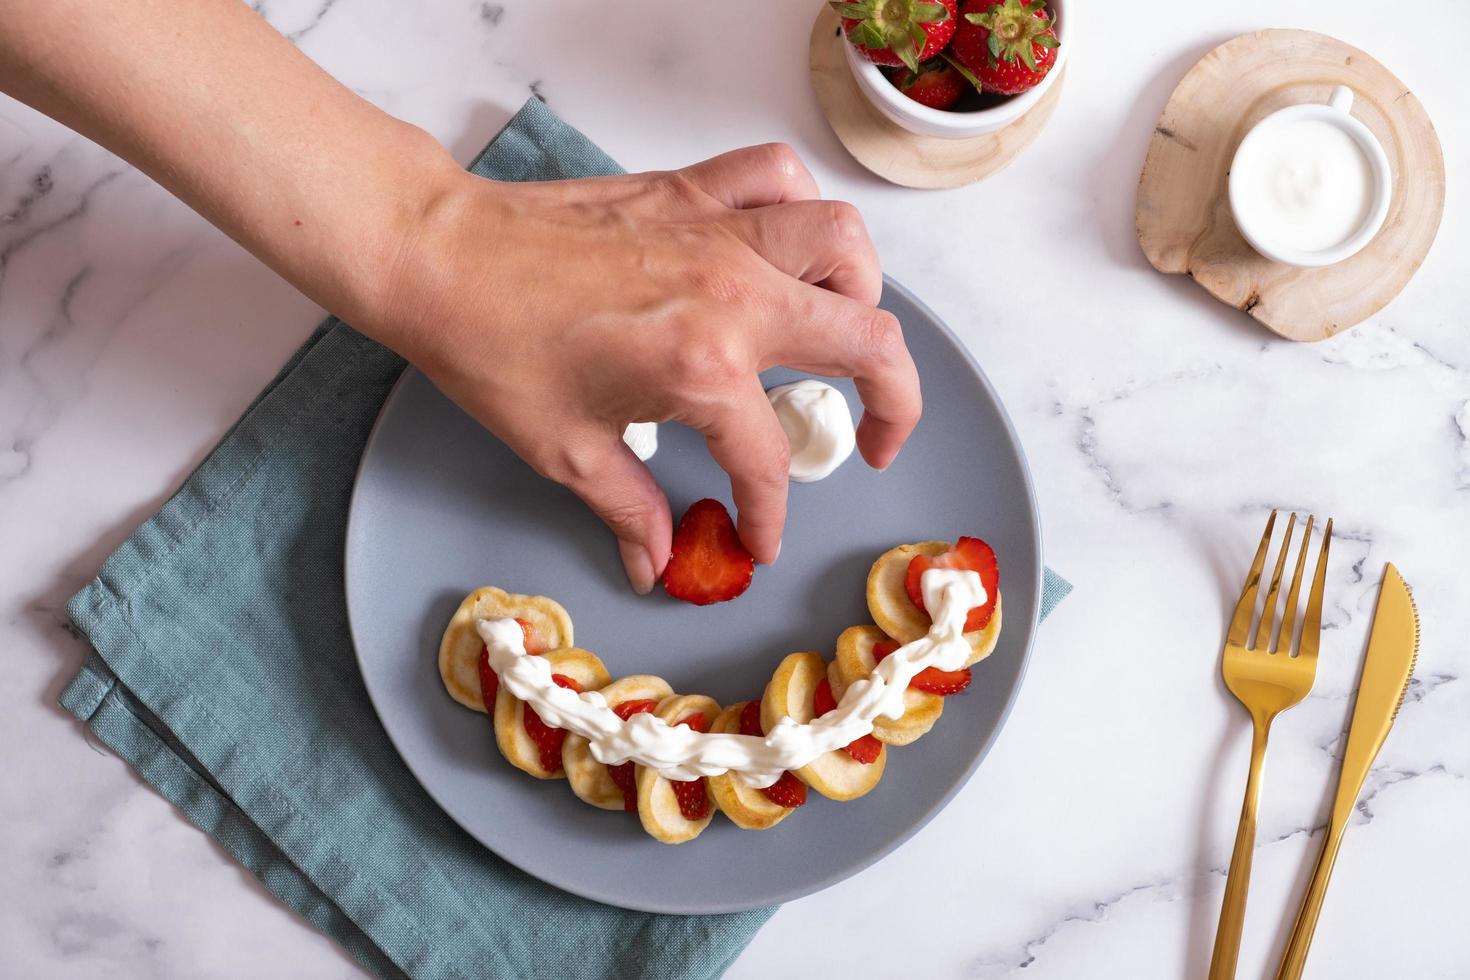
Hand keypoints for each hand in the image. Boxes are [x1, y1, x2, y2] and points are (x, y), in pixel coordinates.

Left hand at [373, 144, 921, 592]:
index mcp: (702, 371)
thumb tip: (655, 560)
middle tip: (879, 440)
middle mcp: (731, 294)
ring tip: (843, 331)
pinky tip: (785, 244)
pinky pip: (776, 177)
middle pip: (867, 342)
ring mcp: (716, 233)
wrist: (440, 260)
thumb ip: (631, 511)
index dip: (770, 515)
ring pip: (843, 243)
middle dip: (895, 404)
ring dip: (862, 292)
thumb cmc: (492, 349)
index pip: (767, 461)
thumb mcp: (568, 451)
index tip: (759, 536)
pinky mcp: (689, 192)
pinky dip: (798, 205)